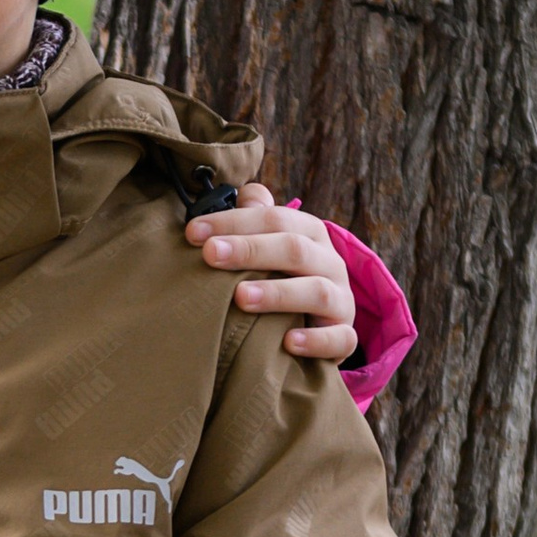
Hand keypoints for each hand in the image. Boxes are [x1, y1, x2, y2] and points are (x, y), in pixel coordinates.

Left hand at [184, 183, 357, 362]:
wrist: (319, 325)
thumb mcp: (270, 245)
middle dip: (251, 250)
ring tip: (241, 297)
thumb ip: (257, 218)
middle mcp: (330, 263)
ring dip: (278, 293)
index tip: (193, 232)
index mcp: (309, 235)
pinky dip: (316, 341)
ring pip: (317, 292)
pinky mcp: (344, 336)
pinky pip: (338, 339)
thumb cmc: (283, 279)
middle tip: (210, 254)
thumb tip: (245, 194)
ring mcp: (341, 301)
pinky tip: (288, 342)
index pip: (275, 218)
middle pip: (294, 249)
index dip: (234, 221)